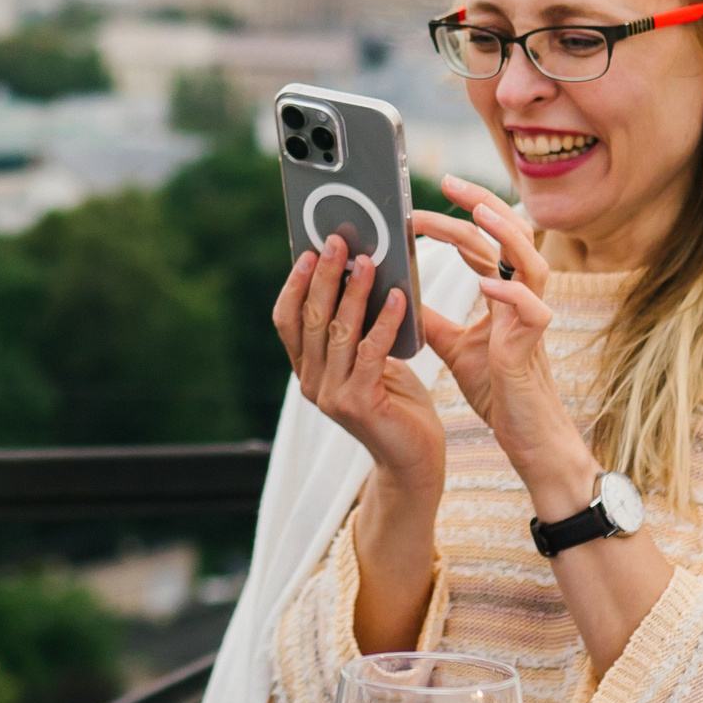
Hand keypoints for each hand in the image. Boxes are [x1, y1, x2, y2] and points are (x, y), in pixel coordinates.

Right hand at [279, 233, 450, 652]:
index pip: (286, 321)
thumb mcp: (371, 361)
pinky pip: (371, 353)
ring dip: (354, 292)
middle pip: (310, 319)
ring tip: (371, 260)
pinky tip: (399, 297)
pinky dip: (384, 322)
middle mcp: (312, 383)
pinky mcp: (359, 405)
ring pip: (338, 332)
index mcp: (308, 370)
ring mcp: (332, 396)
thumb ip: (357, 330)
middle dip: (324, 276)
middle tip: (340, 241)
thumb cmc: (398, 404)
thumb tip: (361, 271)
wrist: (416, 461)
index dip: (294, 285)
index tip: (309, 251)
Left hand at [410, 178, 597, 520]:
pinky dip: (511, 293)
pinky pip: (533, 310)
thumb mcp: (455, 347)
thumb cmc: (497, 389)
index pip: (482, 242)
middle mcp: (520, 297)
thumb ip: (433, 320)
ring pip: (531, 260)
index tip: (418, 206)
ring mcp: (532, 317)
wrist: (524, 434)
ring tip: (479, 211)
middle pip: (510, 236)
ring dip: (506, 233)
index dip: (455, 218)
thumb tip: (401, 297)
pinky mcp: (536, 345)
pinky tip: (488, 282)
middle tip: (448, 182)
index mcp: (502, 294)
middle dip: (481, 205)